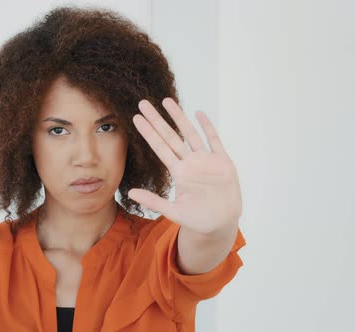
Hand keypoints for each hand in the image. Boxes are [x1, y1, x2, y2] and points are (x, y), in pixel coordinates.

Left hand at [128, 98, 241, 234]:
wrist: (221, 224)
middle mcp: (190, 163)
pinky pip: (214, 140)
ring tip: (166, 100)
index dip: (148, 133)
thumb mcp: (174, 212)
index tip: (136, 118)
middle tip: (143, 102)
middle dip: (157, 119)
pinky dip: (207, 127)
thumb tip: (131, 192)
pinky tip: (198, 113)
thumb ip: (154, 201)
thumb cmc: (198, 219)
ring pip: (190, 133)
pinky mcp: (223, 162)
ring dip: (179, 117)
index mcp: (178, 173)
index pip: (159, 148)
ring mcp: (206, 160)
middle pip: (171, 136)